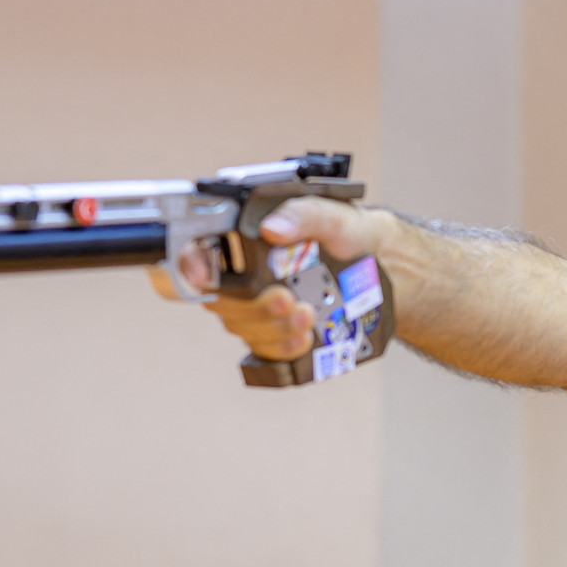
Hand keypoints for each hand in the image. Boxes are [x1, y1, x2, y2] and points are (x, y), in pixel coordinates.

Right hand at [177, 197, 391, 362]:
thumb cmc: (349, 232)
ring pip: (242, 327)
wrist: (383, 265)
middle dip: (253, 304)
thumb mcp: (334, 214)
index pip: (190, 254)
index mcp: (242, 240)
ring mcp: (256, 310)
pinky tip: (304, 338)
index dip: (182, 265)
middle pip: (220, 301)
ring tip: (307, 315)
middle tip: (287, 298)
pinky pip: (264, 352)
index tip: (202, 275)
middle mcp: (240, 277)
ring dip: (273, 326)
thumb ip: (303, 214)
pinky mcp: (275, 338)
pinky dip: (282, 348)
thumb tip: (272, 228)